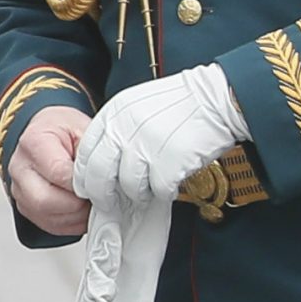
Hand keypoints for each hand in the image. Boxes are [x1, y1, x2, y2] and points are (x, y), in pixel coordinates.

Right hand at [9, 107, 90, 235]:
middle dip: (78, 204)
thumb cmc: (65, 130)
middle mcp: (20, 168)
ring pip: (49, 217)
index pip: (58, 173)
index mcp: (33, 143)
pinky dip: (72, 222)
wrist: (48, 132)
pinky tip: (82, 207)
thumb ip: (92, 153)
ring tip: (90, 199)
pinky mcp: (26, 207)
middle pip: (45, 201)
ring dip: (77, 215)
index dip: (83, 183)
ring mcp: (19, 190)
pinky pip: (51, 226)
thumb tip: (105, 180)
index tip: (100, 181)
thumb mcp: (83, 128)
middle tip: (96, 195)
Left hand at [73, 64, 247, 207]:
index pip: (85, 153)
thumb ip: (116, 130)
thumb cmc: (180, 104)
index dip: (84, 176)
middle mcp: (124, 128)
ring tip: (148, 190)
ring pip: (128, 186)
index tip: (88, 188)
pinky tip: (169, 184)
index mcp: (113, 114)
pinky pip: (158, 190)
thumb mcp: (136, 106)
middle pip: (99, 174)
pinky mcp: (170, 161)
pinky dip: (163, 192)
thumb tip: (102, 163)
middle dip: (102, 194)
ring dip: (137, 194)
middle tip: (109, 202)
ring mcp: (146, 145)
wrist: (215, 98)